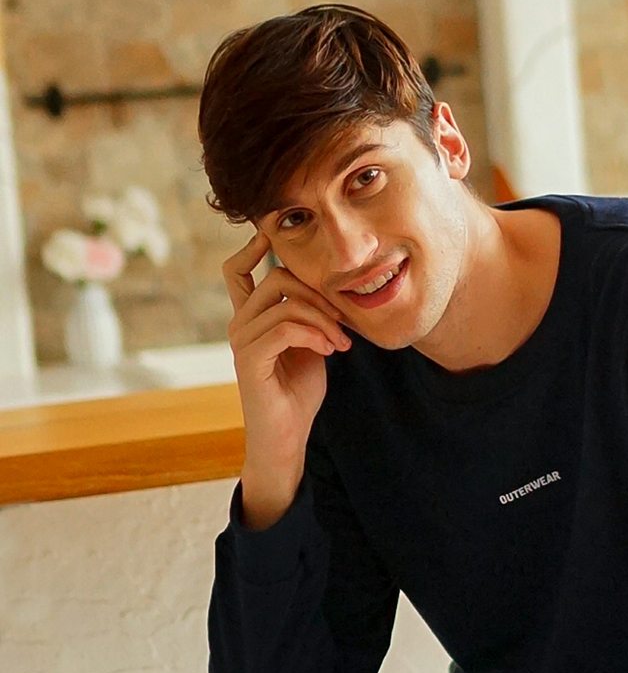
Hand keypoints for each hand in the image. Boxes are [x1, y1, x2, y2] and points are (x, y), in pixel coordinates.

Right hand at [223, 228, 351, 472]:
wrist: (287, 437)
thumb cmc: (299, 394)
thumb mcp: (310, 346)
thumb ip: (310, 317)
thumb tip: (331, 290)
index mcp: (251, 318)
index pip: (237, 270)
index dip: (254, 247)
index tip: (276, 235)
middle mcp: (239, 324)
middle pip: (276, 278)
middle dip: (319, 294)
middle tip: (344, 324)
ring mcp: (241, 341)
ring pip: (284, 302)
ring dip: (323, 319)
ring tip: (341, 344)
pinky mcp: (250, 360)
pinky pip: (284, 328)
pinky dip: (314, 335)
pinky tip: (329, 351)